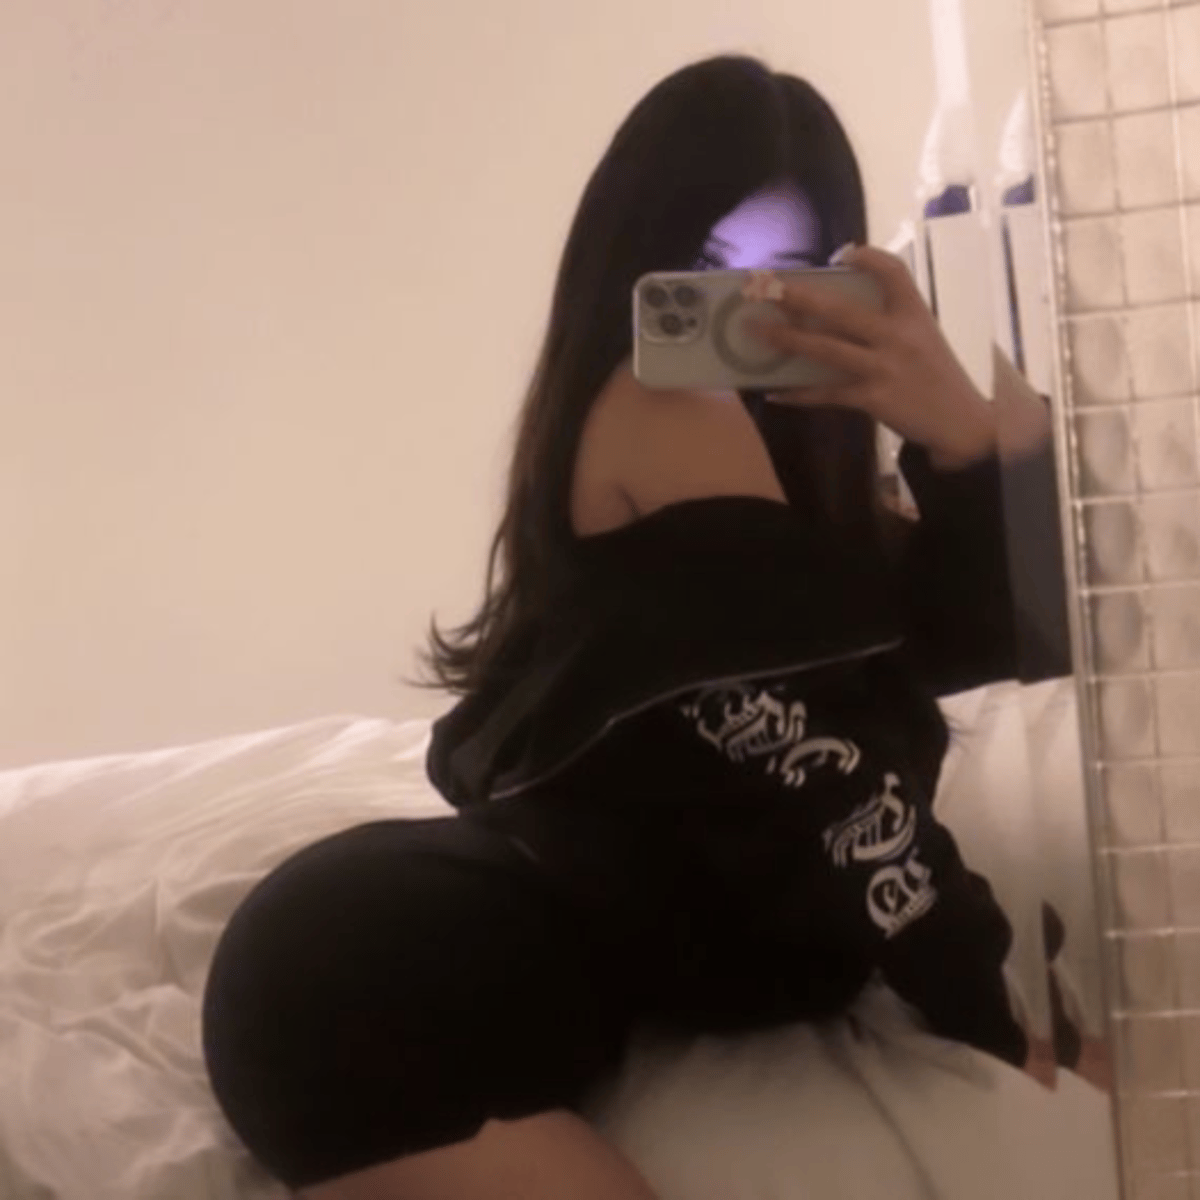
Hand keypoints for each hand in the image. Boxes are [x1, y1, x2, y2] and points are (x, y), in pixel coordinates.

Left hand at [748, 245, 997, 469]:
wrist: (959, 422)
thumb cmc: (934, 374)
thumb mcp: (922, 335)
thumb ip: (890, 318)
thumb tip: (836, 306)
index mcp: (914, 313)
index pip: (894, 272)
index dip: (868, 257)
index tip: (841, 253)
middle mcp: (899, 336)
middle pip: (842, 310)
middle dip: (799, 297)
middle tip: (766, 287)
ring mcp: (885, 368)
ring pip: (827, 349)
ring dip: (788, 338)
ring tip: (756, 331)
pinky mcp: (874, 399)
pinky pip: (827, 394)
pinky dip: (799, 394)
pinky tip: (773, 393)